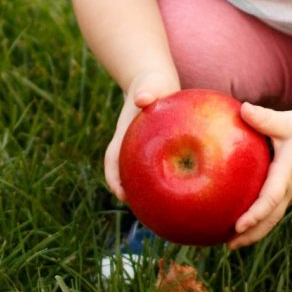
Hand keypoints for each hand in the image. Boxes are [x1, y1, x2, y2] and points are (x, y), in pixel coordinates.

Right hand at [103, 72, 180, 200]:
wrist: (154, 80)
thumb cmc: (153, 82)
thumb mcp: (151, 84)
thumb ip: (147, 91)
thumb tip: (143, 99)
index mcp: (125, 133)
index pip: (113, 159)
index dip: (113, 178)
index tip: (120, 194)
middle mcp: (130, 143)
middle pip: (123, 172)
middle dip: (128, 191)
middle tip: (142, 210)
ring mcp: (141, 147)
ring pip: (138, 172)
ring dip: (144, 188)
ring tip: (160, 208)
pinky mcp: (154, 149)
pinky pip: (155, 167)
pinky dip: (161, 180)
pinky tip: (179, 190)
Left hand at [226, 103, 291, 249]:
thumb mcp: (286, 121)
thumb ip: (264, 118)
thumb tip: (242, 109)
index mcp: (288, 173)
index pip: (271, 198)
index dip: (256, 214)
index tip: (239, 225)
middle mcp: (291, 188)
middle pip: (271, 219)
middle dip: (251, 234)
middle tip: (228, 246)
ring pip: (274, 219)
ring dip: (255, 233)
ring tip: (230, 244)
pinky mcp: (291, 193)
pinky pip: (275, 211)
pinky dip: (260, 222)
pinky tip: (242, 227)